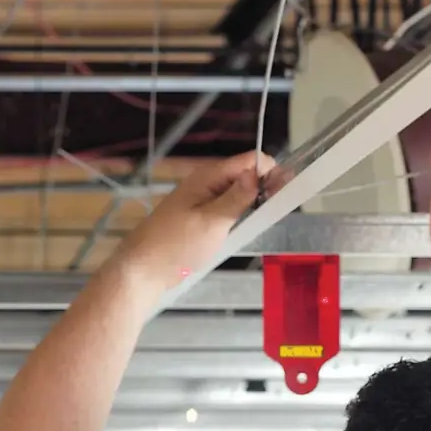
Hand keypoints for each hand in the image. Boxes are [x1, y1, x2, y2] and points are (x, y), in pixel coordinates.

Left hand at [113, 151, 274, 293]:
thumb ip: (237, 197)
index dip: (271, 170)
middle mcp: (205, 183)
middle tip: (280, 206)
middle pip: (244, 174)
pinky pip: (226, 207)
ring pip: (236, 192)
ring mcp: (201, 201)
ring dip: (253, 200)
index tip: (286, 190)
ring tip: (269, 215)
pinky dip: (240, 212)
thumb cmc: (177, 245)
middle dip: (265, 185)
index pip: (249, 160)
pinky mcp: (199, 218)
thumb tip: (258, 172)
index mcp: (208, 177)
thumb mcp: (212, 221)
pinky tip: (248, 224)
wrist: (144, 270)